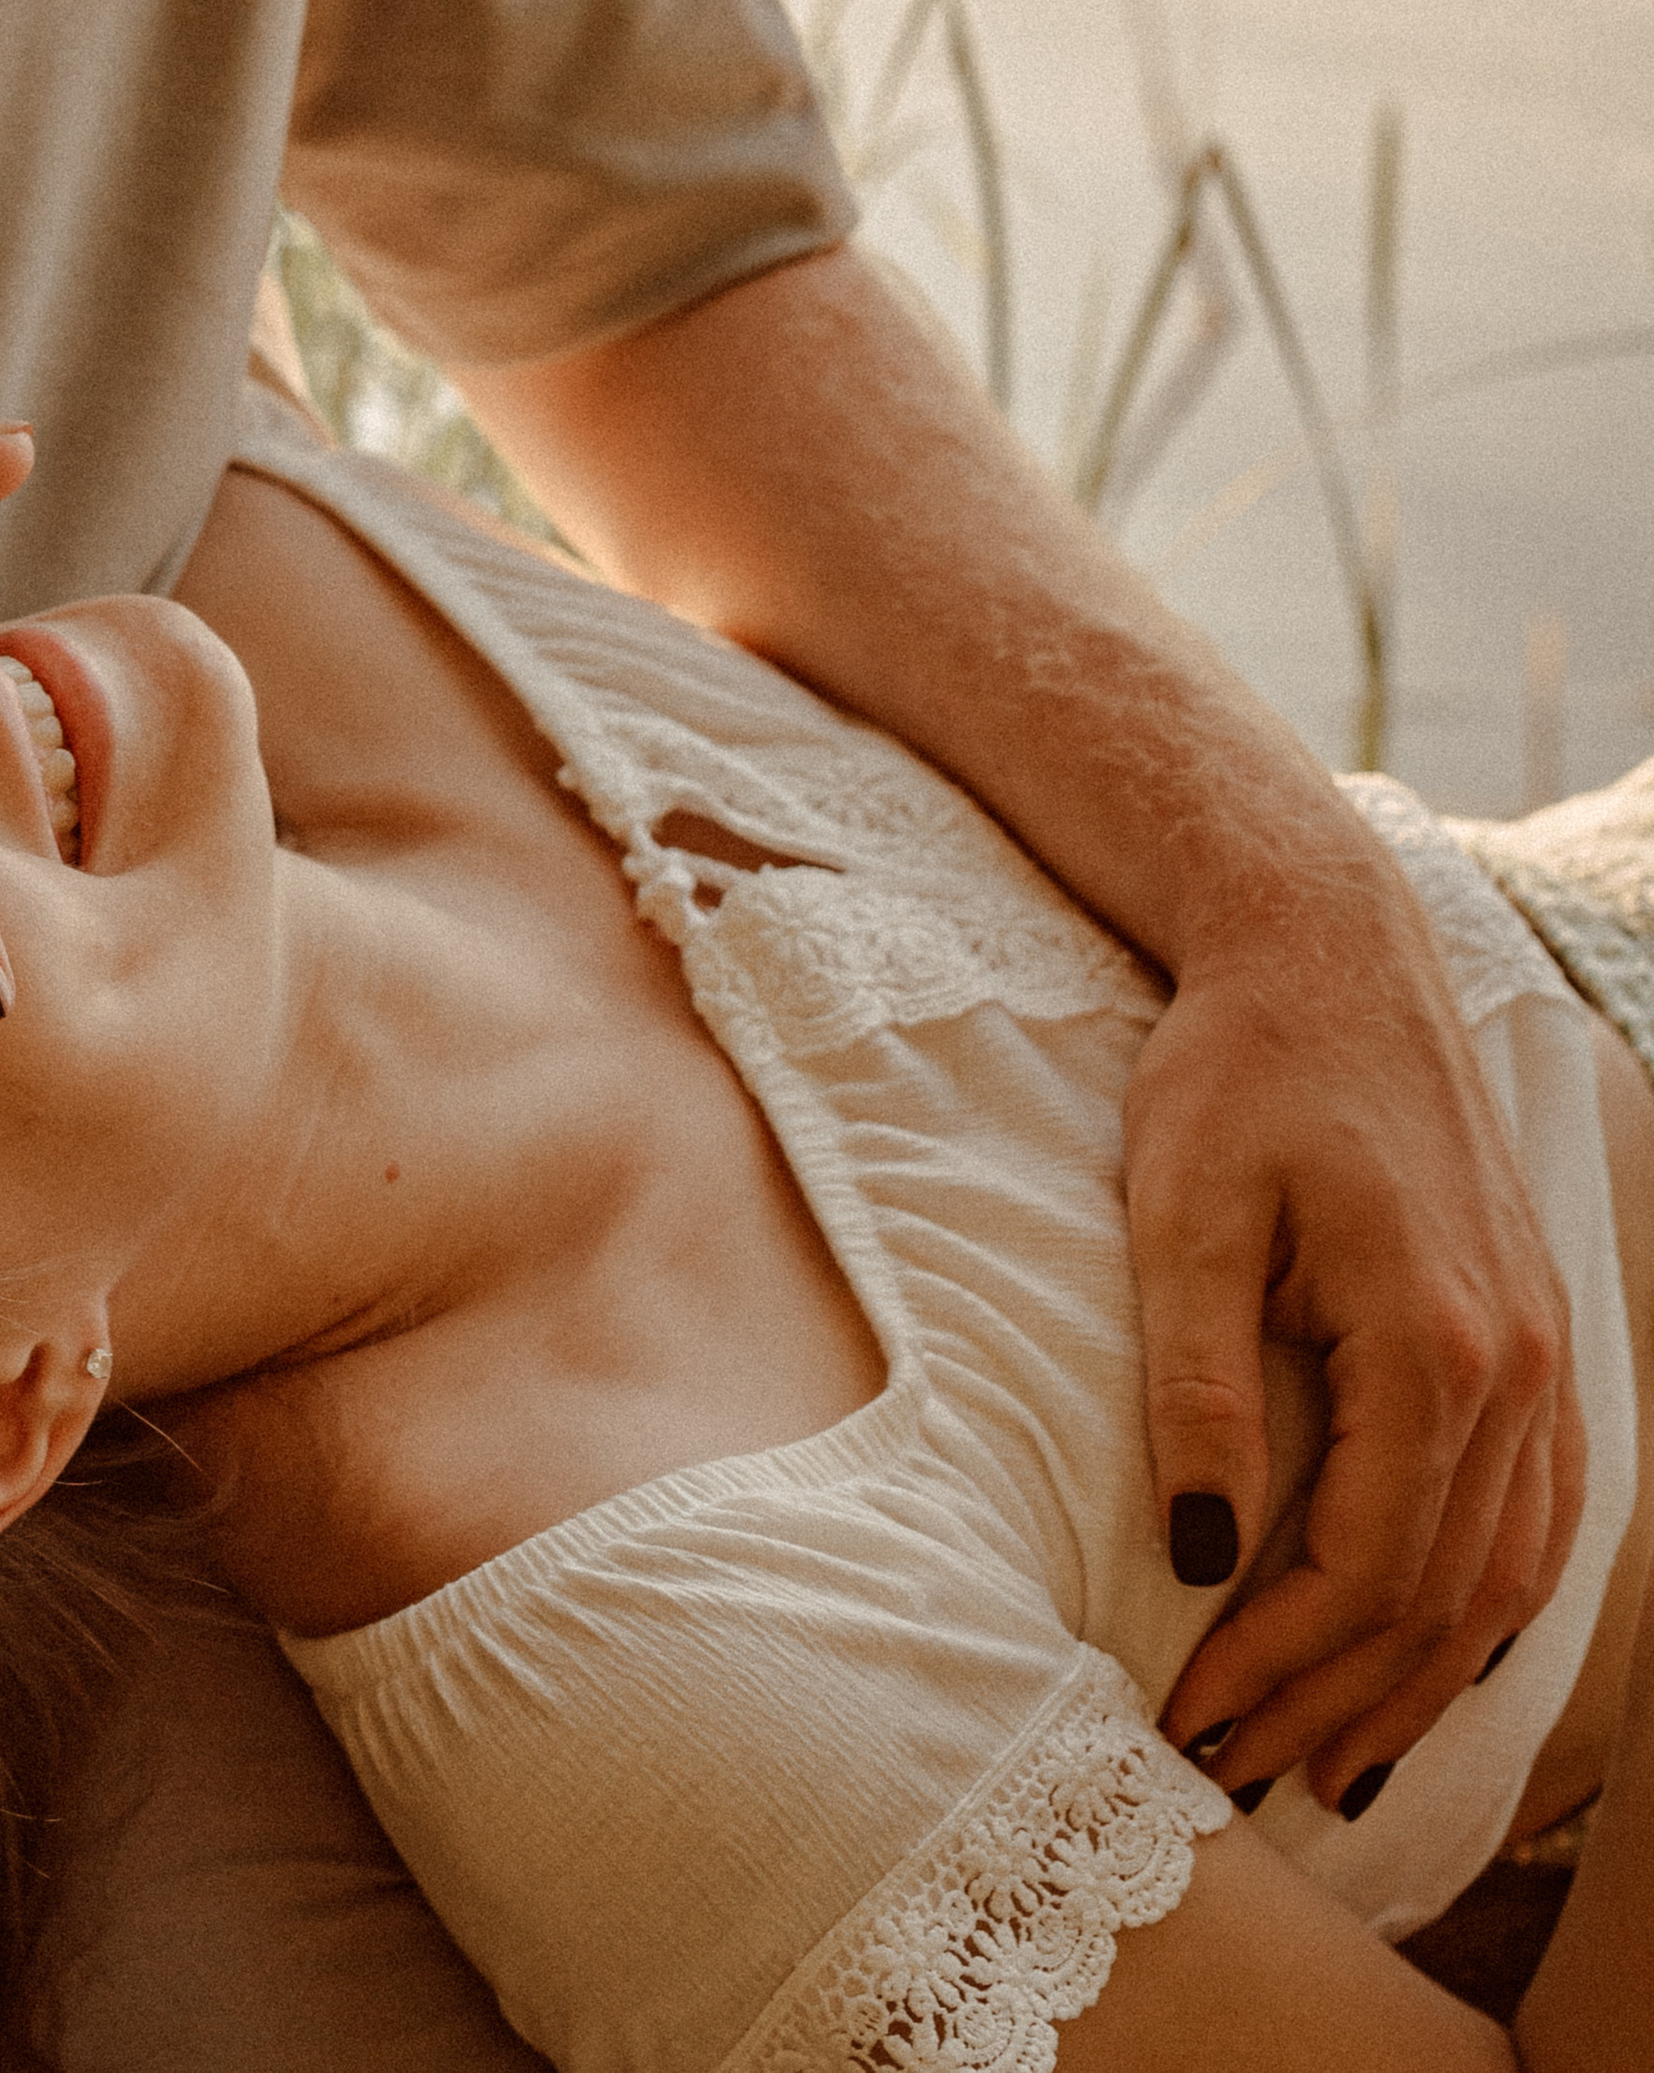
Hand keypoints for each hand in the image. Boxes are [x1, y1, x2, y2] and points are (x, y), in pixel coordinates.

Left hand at [1140, 918, 1580, 1812]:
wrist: (1326, 952)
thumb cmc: (1237, 1069)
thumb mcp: (1183, 1214)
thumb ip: (1195, 1387)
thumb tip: (1196, 1555)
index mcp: (1436, 1338)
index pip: (1367, 1565)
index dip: (1276, 1664)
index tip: (1185, 1718)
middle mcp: (1519, 1363)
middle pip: (1444, 1596)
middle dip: (1340, 1704)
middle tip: (1237, 1774)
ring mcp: (1544, 1354)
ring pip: (1505, 1575)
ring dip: (1417, 1680)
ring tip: (1323, 1760)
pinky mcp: (1534, 1339)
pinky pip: (1533, 1517)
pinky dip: (1476, 1608)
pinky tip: (1418, 1658)